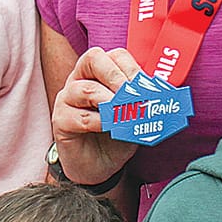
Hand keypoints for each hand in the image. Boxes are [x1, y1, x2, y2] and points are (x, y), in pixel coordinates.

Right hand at [50, 46, 142, 186]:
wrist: (98, 166)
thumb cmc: (115, 134)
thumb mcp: (134, 114)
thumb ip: (142, 100)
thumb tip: (161, 92)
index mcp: (99, 72)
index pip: (113, 56)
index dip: (131, 68)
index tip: (146, 86)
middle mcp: (79, 79)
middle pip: (93, 59)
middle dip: (116, 76)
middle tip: (132, 95)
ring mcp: (66, 99)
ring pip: (84, 89)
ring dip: (109, 100)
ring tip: (124, 113)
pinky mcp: (60, 121)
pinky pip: (80, 117)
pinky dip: (100, 122)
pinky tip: (111, 129)